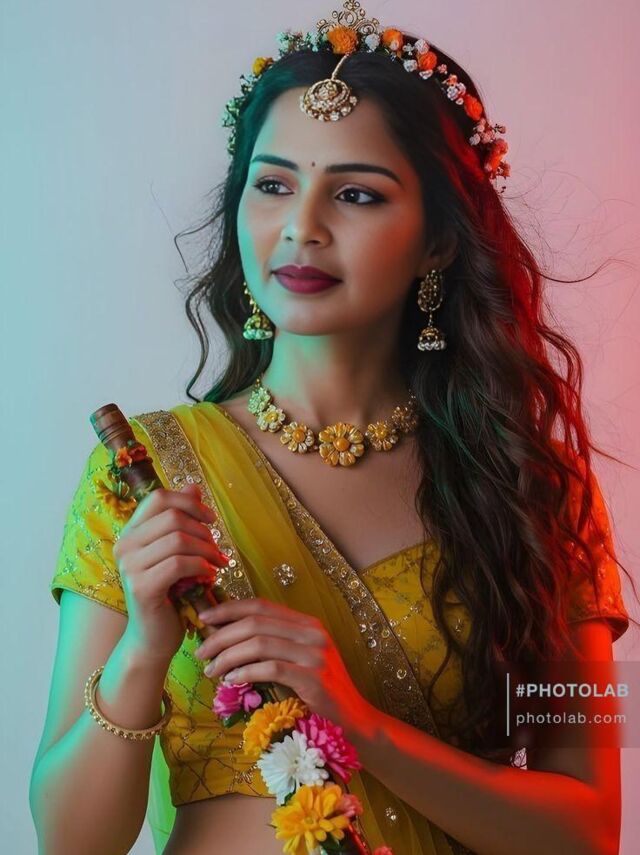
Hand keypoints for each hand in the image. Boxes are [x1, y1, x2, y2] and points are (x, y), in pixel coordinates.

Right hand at [113, 483, 227, 663]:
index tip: (210, 519)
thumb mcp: (176, 552)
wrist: (153, 638)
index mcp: (131, 532)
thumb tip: (193, 485)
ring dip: (207, 550)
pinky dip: (201, 566)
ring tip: (217, 563)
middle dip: (204, 531)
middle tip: (217, 549)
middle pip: (173, 516)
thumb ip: (181, 520)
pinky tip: (209, 576)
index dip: (189, 502)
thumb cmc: (169, 594)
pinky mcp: (141, 587)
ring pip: (178, 539)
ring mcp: (129, 567)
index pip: (158, 498)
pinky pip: (179, 563)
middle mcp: (124, 545)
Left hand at [194, 597, 370, 729]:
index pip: (261, 605)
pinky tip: (231, 680)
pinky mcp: (313, 679)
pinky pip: (271, 668)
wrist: (355, 723)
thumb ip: (272, 646)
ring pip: (259, 643)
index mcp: (307, 624)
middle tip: (201, 652)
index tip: (204, 617)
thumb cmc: (320, 694)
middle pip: (256, 622)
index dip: (229, 608)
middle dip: (221, 635)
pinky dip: (245, 672)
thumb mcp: (298, 661)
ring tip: (211, 670)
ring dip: (228, 656)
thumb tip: (226, 638)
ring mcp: (315, 655)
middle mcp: (312, 633)